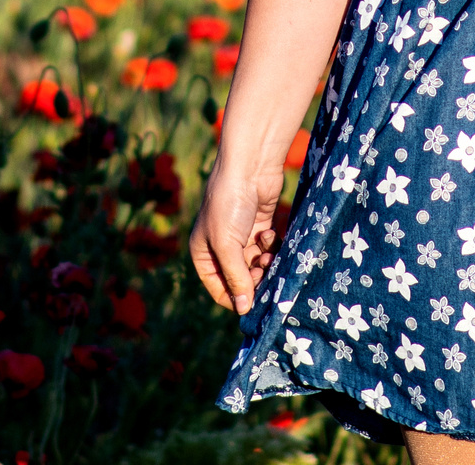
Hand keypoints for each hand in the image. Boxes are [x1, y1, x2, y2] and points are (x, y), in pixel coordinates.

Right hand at [189, 161, 286, 315]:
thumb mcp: (226, 245)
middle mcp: (221, 248)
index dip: (236, 297)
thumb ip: (236, 278)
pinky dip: (271, 247)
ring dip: (265, 263)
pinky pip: (267, 249)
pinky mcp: (259, 227)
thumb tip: (244, 309)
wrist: (249, 166)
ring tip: (267, 252)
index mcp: (203, 254)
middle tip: (264, 269)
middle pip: (241, 279)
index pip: (220, 289)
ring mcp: (241, 238)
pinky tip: (270, 235)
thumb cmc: (229, 204)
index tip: (254, 300)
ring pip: (257, 266)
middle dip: (255, 279)